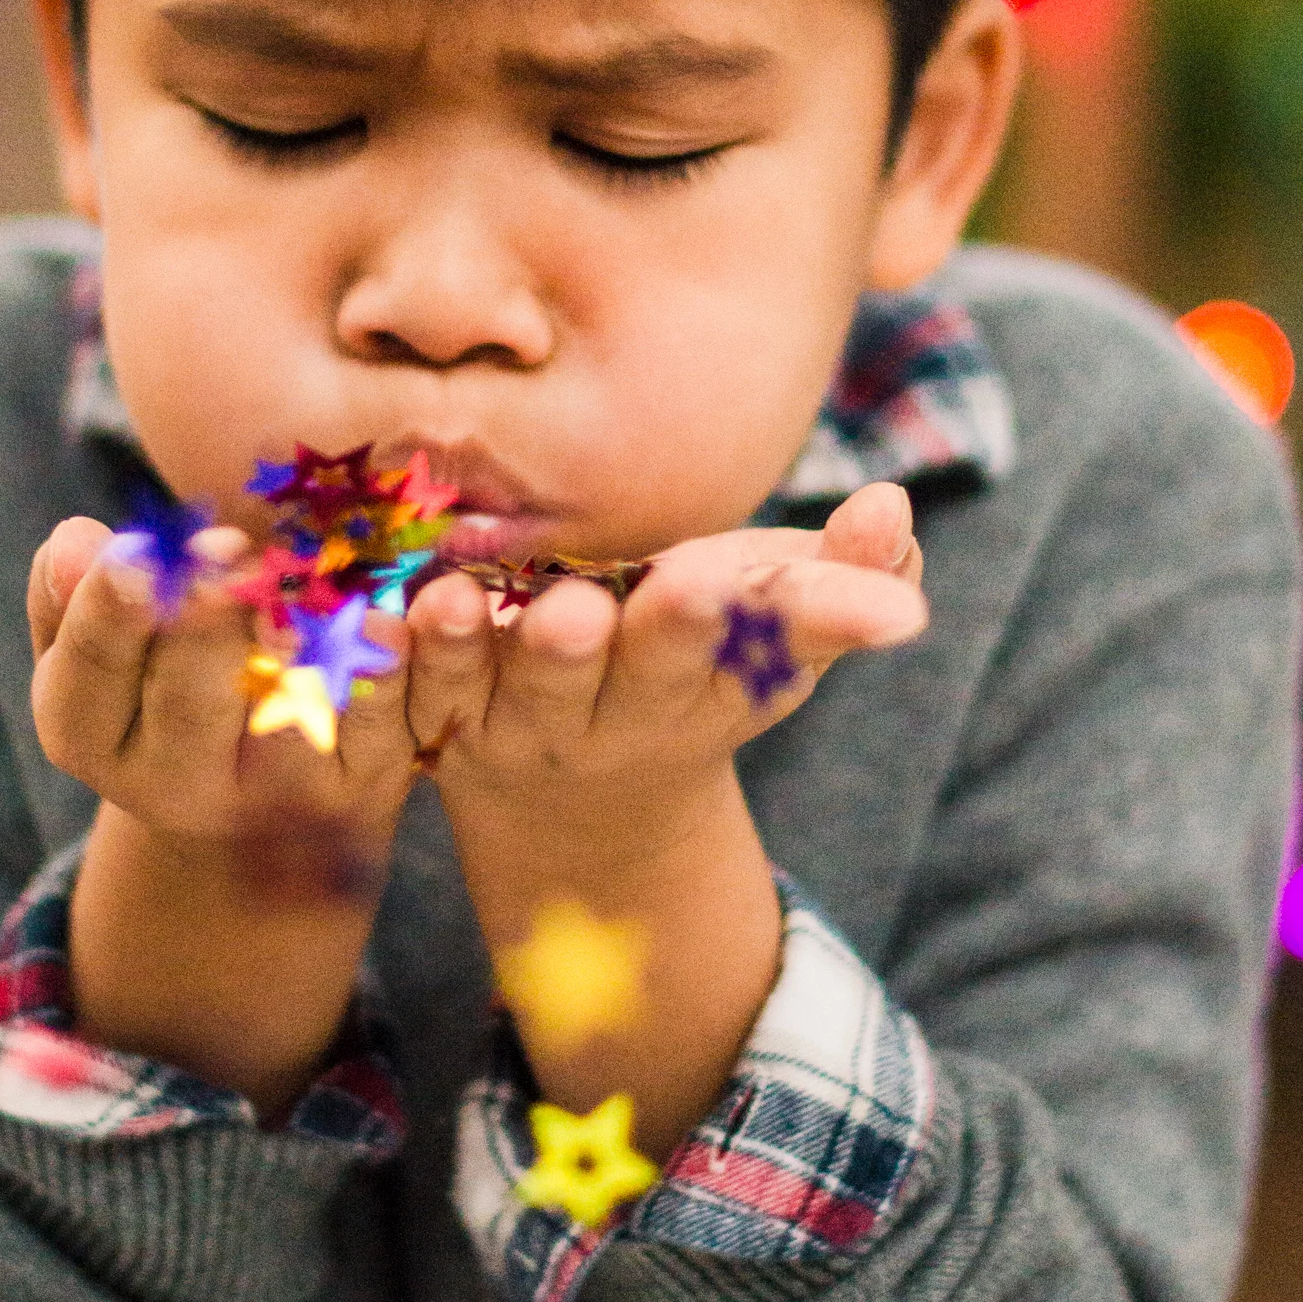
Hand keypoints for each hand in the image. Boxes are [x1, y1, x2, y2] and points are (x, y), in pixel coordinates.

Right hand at [27, 516, 417, 851]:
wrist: (263, 795)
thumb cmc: (169, 674)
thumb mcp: (108, 641)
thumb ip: (79, 591)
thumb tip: (78, 544)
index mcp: (94, 735)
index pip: (90, 673)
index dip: (113, 610)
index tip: (139, 553)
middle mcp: (177, 785)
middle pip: (188, 702)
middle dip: (208, 622)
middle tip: (228, 551)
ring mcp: (275, 794)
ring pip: (290, 716)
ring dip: (300, 642)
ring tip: (303, 587)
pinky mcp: (362, 785)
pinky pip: (380, 723)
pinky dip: (387, 669)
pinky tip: (387, 621)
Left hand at [400, 480, 927, 867]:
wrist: (576, 795)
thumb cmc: (696, 664)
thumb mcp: (776, 624)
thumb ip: (842, 572)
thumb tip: (895, 506)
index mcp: (723, 681)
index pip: (766, 646)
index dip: (794, 621)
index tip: (831, 598)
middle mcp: (632, 712)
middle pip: (650, 673)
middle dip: (669, 634)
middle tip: (686, 588)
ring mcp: (535, 723)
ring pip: (531, 688)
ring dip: (529, 648)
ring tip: (525, 601)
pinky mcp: (447, 720)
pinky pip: (425, 691)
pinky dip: (415, 656)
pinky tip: (406, 610)